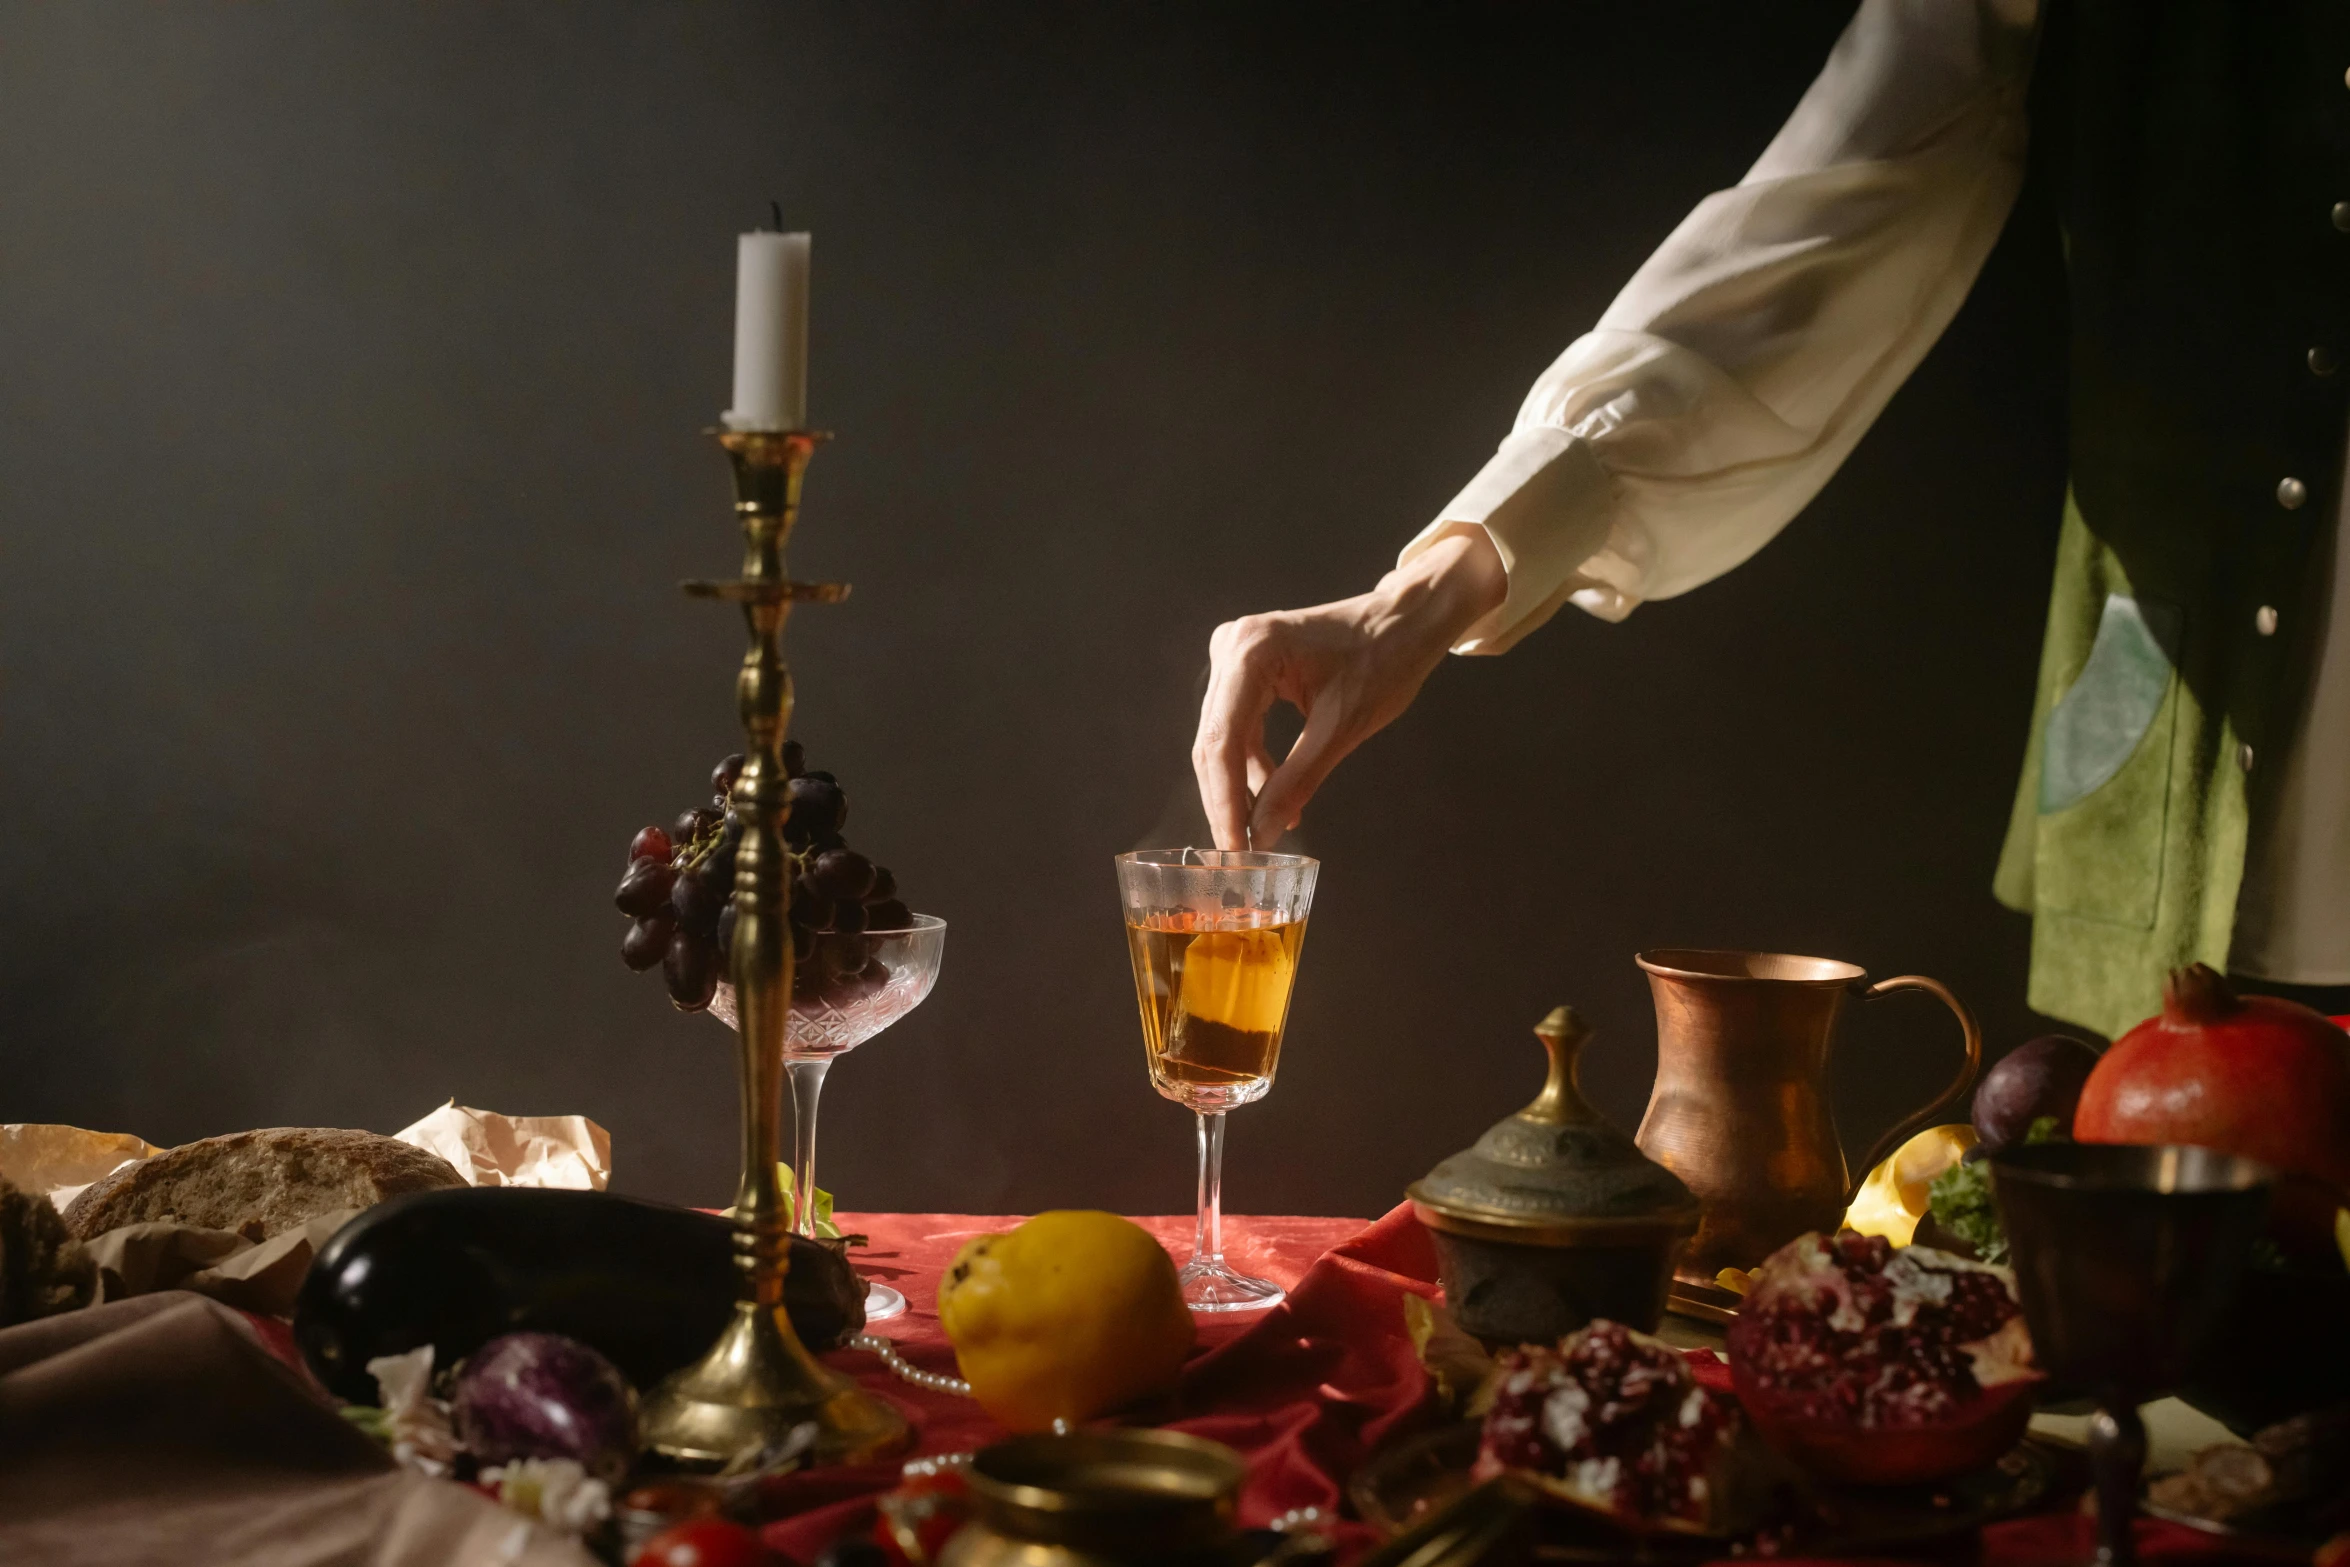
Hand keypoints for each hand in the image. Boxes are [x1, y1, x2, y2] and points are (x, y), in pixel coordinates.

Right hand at [1192, 527, 1505, 849]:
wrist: (1405, 620)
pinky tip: (1267, 796)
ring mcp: (1234, 653)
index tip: (1231, 849)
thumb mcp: (1343, 728)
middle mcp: (1232, 646)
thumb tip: (1262, 832)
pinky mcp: (1245, 666)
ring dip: (1236, 786)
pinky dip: (1250, 763)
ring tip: (1257, 830)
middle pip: (1213, 741)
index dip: (1224, 802)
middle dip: (1225, 799)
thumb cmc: (1384, 659)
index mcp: (1252, 651)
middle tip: (1236, 852)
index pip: (1223, 741)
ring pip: (1220, 737)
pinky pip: (1237, 725)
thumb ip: (1297, 780)